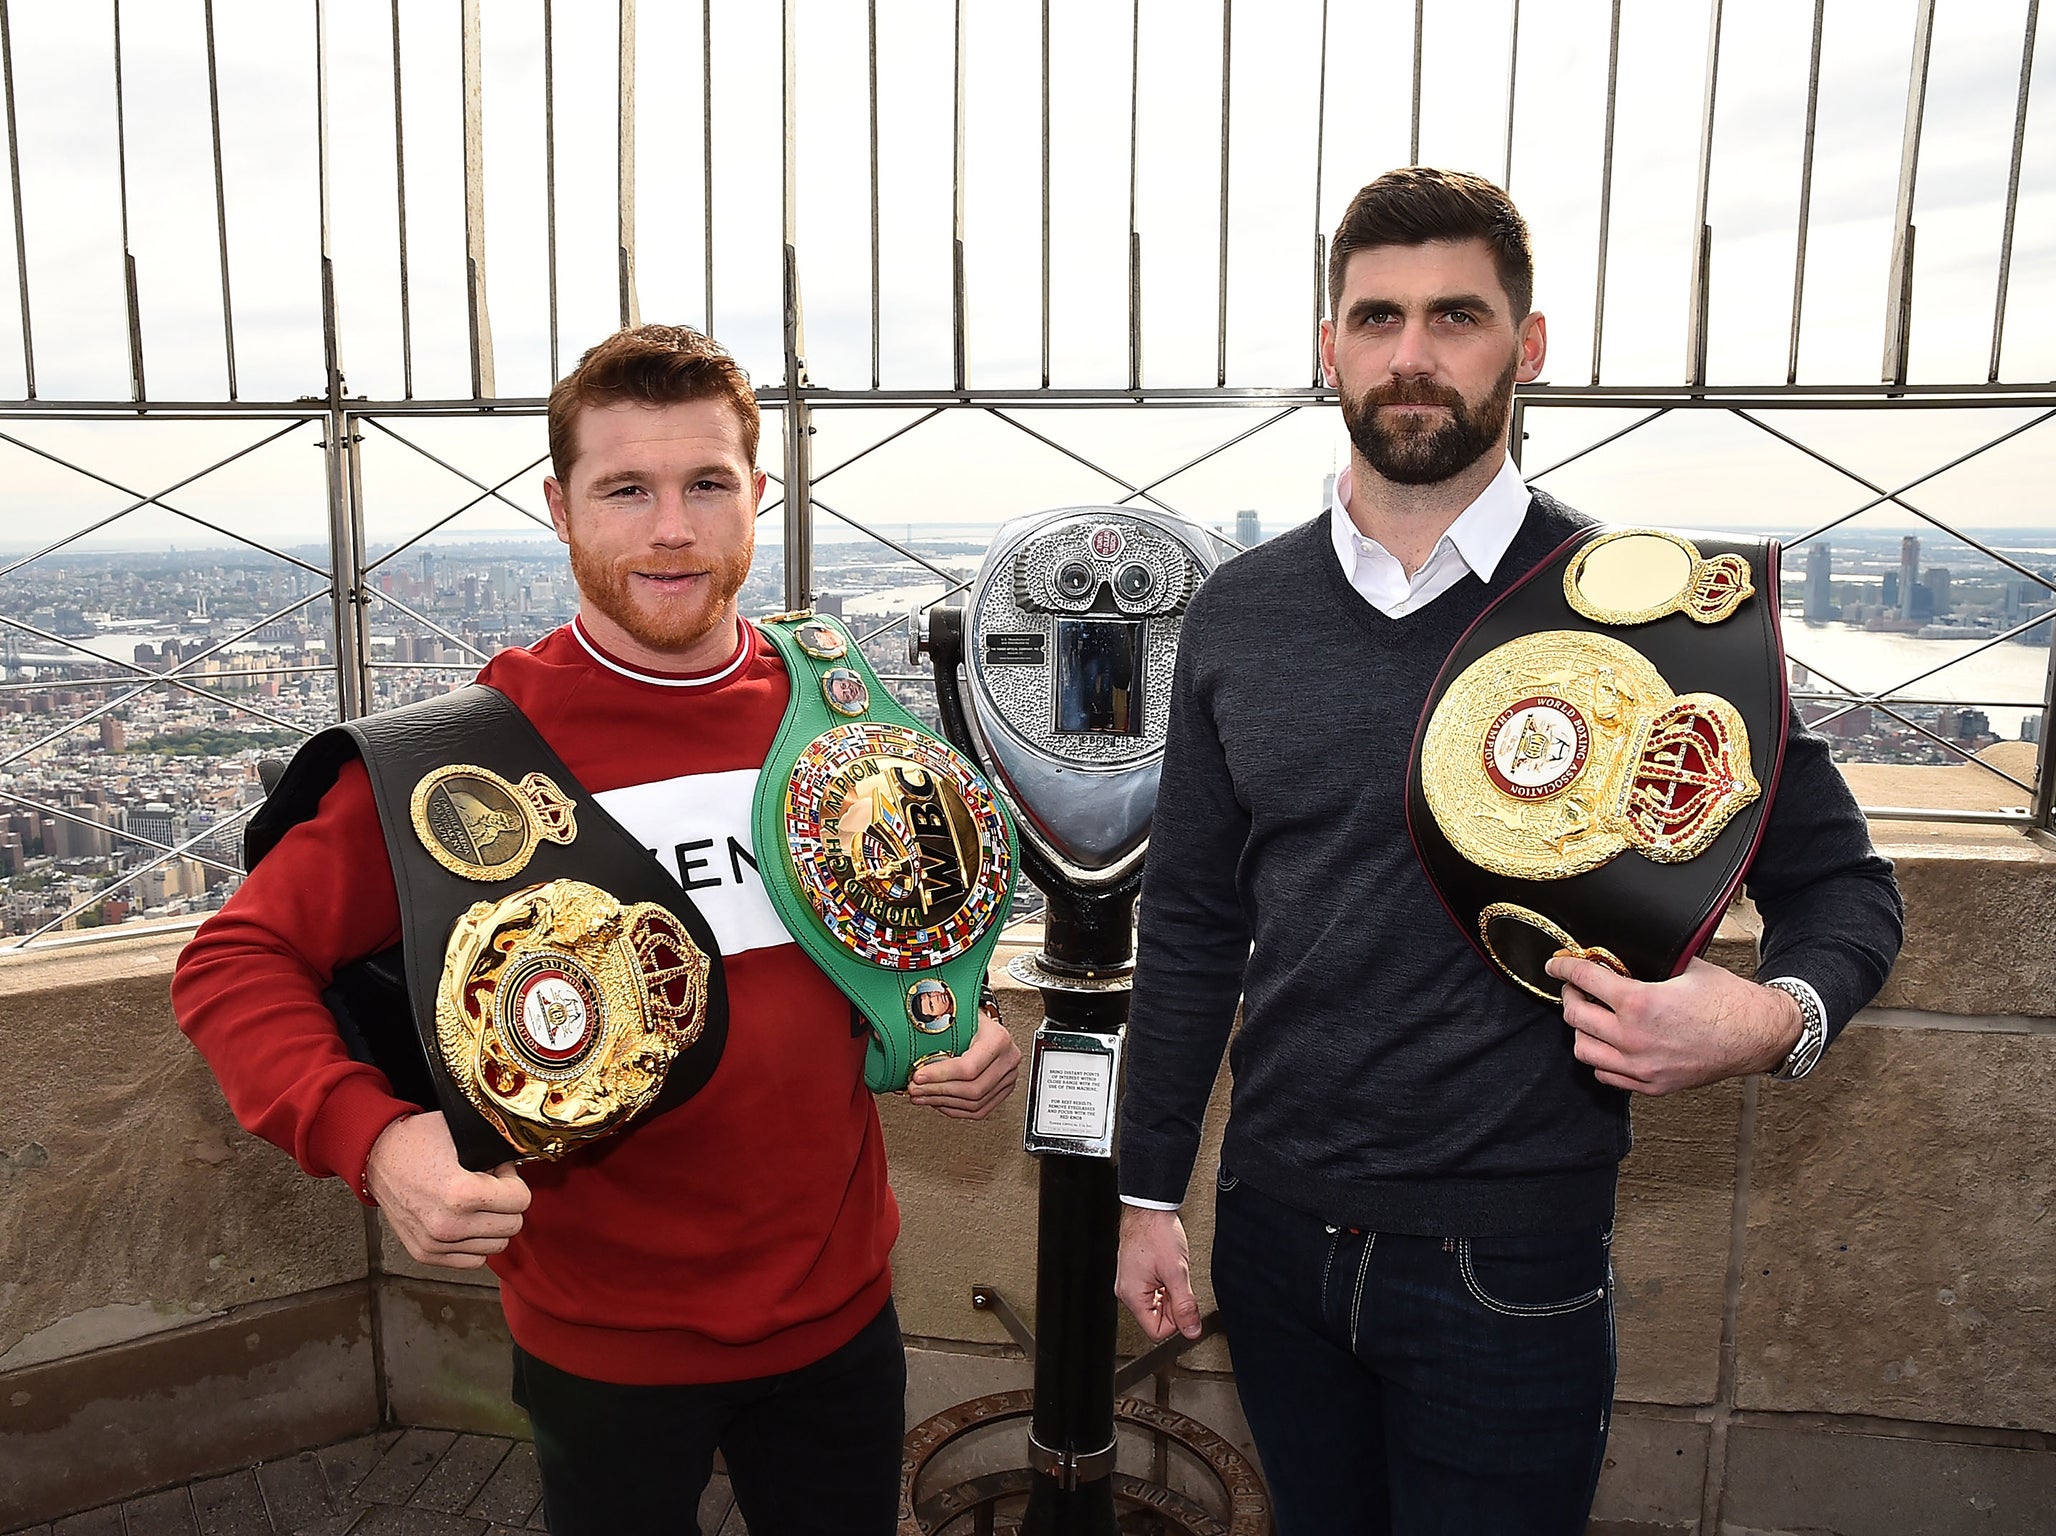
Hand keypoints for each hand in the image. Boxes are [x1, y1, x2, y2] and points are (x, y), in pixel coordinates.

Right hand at [363, 1112, 531, 1270]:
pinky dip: (475, 1242)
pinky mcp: (425, 1254)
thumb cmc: (417, 1141)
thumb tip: (523, 1161)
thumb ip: (498, 1149)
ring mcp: (435, 1244)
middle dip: (507, 1203)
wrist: (377, 1157)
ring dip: (492, 1223)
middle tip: (489, 1185)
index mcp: (461, 1194)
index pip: (521, 1200)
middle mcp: (448, 1225)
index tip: (499, 1172)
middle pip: (512, 1225)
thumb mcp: (464, 1134)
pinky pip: (473, 1260)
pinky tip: (465, 1219)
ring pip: (496, 1245)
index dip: (514, 1181)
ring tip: (474, 1201)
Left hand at [907, 1002, 1019, 1118]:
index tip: (918, 1076)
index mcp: (998, 1039)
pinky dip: (955, 1109)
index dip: (940, 1076)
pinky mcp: (1003, 1090)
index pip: (968, 1067)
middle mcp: (1008, 1059)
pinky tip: (937, 1102)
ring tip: (921, 1096)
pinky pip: (979, 1110)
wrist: (984, 1022)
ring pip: (975, 1103)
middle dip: (938, 1092)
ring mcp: (1008, 1077)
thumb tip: (897, 1041)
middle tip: (915, 1089)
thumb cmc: (969, 1016)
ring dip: (943, 1102)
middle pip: (973, 1089)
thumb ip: (933, 1028)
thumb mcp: (954, 1014)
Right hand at [1116, 1205, 1203, 1341]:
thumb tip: (1192, 1331)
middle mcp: (1127, 1292)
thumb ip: (1185, 1305)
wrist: (1149, 1208)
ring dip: (1170, 1294)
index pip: (1157, 1331)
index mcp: (1132, 1296)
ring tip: (1173, 1273)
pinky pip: (1153, 1291)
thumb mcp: (1177, 1272)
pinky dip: (1165, 1284)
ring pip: (1156, 1305)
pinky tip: (1168, 1269)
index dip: (1176, 1321)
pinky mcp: (1135, 1274)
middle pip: (1156, 1319)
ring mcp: (1130, 1283)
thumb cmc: (1156, 1232)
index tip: (1185, 1304)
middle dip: (1173, 1305)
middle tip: (1179, 1283)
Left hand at [1545, 954, 1803, 1095]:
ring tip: (1592, 1016)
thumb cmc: (1727, 1000)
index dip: (1563, 967)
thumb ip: (1648, 961)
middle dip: (1571, 996)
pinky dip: (1601, 1058)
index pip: (1583, 979)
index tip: (1556, 964)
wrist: (1759, 1035)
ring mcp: (1641, 1066)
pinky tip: (1610, 1043)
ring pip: (1583, 1050)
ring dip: (1582, 1029)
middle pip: (1574, 1016)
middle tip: (1577, 988)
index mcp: (1639, 1003)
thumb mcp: (1685, 966)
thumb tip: (1622, 950)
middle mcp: (1633, 1038)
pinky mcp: (1651, 1085)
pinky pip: (1607, 1075)